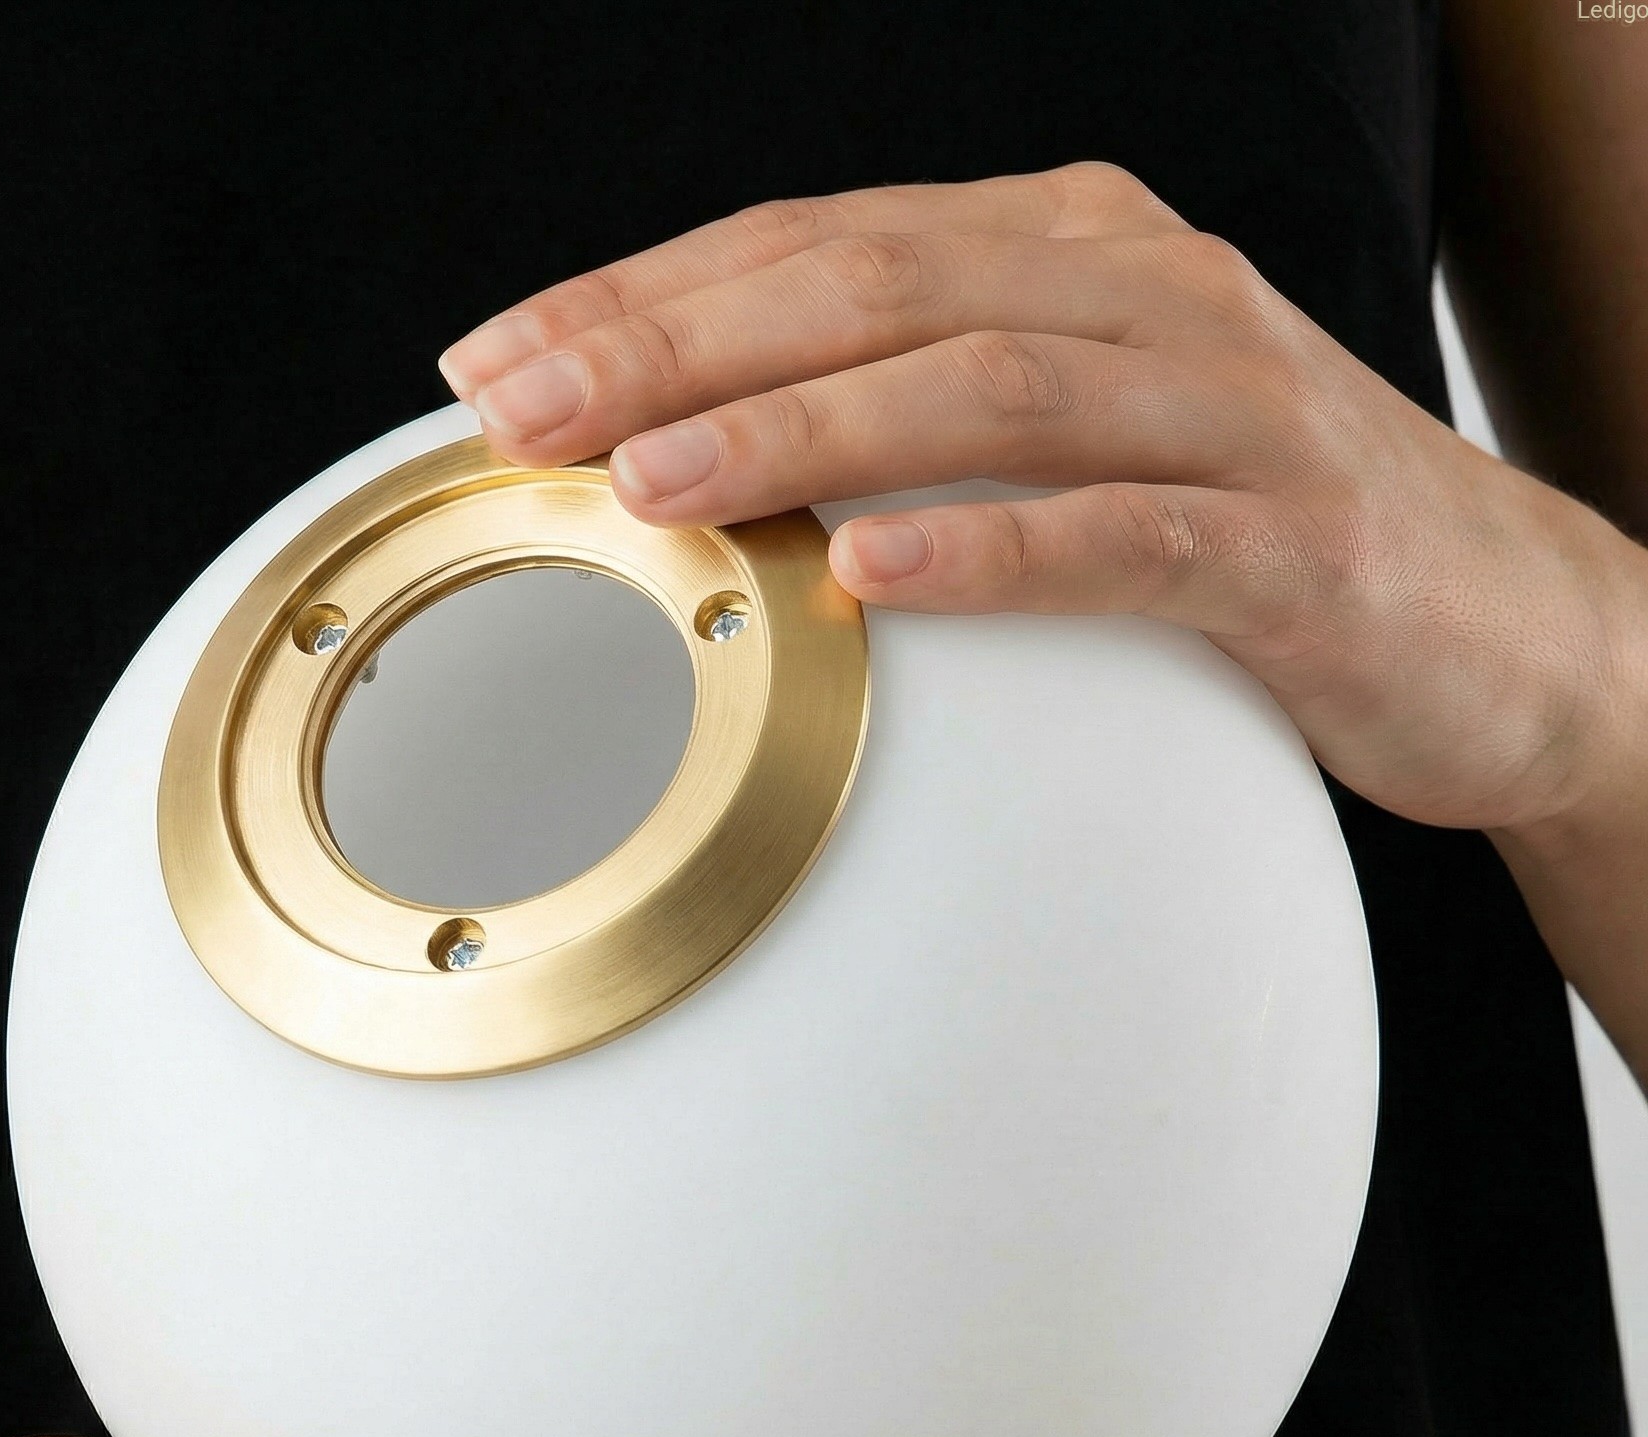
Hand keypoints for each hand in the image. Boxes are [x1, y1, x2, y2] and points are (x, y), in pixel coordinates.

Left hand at [439, 161, 1647, 842]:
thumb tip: (702, 461)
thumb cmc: (1256, 527)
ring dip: (803, 427)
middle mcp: (1146, 294)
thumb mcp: (1083, 432)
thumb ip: (924, 416)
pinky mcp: (1295, 546)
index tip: (499, 362)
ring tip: (655, 481)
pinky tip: (871, 572)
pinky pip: (1128, 534)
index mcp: (1070, 251)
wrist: (1511, 619)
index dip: (646, 295)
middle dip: (677, 345)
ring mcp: (1229, 410)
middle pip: (875, 286)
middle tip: (528, 411)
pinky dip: (993, 548)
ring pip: (989, 387)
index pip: (817, 243)